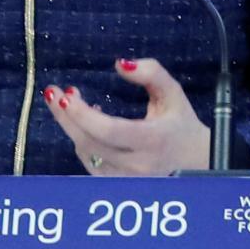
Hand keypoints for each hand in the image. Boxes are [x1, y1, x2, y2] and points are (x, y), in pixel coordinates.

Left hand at [44, 58, 209, 176]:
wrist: (196, 161)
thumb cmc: (180, 123)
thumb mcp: (172, 93)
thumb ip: (151, 72)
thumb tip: (119, 63)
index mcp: (153, 140)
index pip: (109, 130)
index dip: (83, 115)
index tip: (66, 96)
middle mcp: (138, 165)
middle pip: (89, 143)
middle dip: (66, 116)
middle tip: (53, 92)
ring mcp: (127, 179)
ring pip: (86, 154)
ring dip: (71, 127)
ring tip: (68, 102)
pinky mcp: (118, 185)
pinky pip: (89, 164)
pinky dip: (81, 141)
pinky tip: (83, 123)